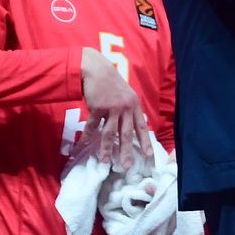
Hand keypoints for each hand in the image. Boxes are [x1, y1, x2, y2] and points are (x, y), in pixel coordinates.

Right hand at [80, 46, 148, 170]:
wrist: (96, 69)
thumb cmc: (110, 83)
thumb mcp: (125, 95)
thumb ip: (129, 110)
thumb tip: (132, 128)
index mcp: (134, 105)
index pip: (142, 127)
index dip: (145, 142)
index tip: (149, 156)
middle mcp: (125, 107)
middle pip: (127, 133)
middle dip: (127, 151)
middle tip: (127, 166)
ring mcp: (112, 107)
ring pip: (110, 133)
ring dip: (107, 148)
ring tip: (105, 161)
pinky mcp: (98, 107)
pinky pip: (93, 126)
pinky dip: (88, 136)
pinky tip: (85, 144)